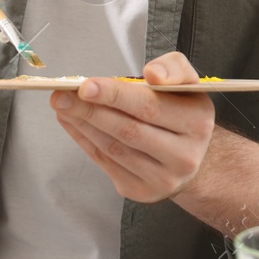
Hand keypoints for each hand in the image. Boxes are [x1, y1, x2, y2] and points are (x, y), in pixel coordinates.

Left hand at [51, 52, 215, 202]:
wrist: (192, 156)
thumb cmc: (182, 111)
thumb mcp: (187, 82)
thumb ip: (172, 68)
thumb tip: (153, 74)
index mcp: (197, 122)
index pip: (150, 107)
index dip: (114, 95)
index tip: (85, 86)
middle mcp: (184, 155)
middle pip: (128, 130)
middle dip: (90, 111)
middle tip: (61, 95)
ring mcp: (162, 178)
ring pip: (114, 149)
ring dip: (83, 125)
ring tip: (62, 106)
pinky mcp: (142, 191)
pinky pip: (107, 163)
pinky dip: (85, 141)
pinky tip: (72, 123)